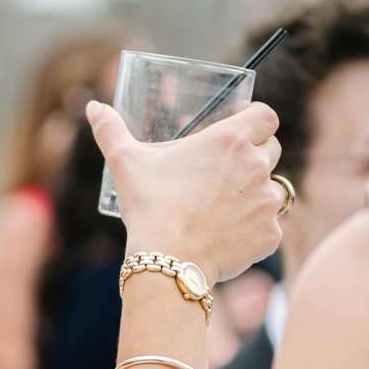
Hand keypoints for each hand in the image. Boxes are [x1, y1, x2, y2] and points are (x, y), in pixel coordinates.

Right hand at [88, 98, 283, 285]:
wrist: (168, 261)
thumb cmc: (149, 207)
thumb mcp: (125, 163)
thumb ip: (111, 130)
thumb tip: (93, 107)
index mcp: (230, 140)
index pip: (266, 116)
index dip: (257, 120)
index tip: (242, 129)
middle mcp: (255, 166)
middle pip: (273, 148)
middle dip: (256, 155)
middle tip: (226, 171)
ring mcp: (267, 202)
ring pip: (275, 188)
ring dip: (257, 193)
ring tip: (225, 207)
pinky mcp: (271, 233)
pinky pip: (271, 225)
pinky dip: (254, 229)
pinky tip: (228, 235)